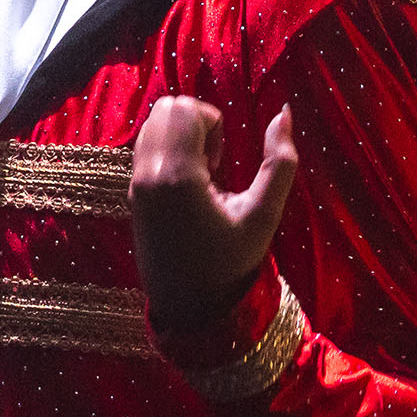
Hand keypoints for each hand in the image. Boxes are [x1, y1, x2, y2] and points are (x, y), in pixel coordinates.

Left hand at [128, 97, 298, 331]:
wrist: (189, 308)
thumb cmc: (230, 264)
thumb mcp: (264, 215)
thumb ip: (280, 162)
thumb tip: (285, 112)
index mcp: (176, 176)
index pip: (185, 109)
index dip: (213, 123)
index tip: (223, 162)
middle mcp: (147, 175)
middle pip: (165, 108)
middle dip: (196, 123)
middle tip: (214, 163)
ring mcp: (135, 184)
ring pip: (153, 124)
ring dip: (182, 136)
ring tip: (202, 175)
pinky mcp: (132, 194)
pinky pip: (146, 147)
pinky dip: (170, 152)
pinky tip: (189, 187)